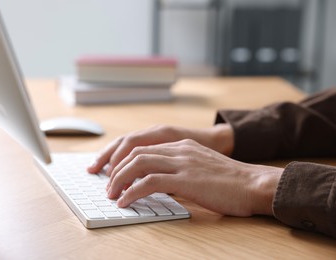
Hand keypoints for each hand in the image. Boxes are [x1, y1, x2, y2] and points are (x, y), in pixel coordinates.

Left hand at [106, 139, 282, 216]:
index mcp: (182, 145)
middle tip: (107, 185)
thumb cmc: (231, 181)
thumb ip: (182, 167)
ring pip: (138, 164)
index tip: (113, 173)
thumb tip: (160, 180)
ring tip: (111, 194)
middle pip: (135, 153)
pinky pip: (149, 183)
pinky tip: (125, 202)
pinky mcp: (186, 180)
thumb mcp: (202, 166)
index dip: (124, 160)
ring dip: (119, 180)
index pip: (143, 147)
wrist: (254, 184)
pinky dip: (132, 192)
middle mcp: (179, 150)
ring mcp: (182, 163)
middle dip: (116, 169)